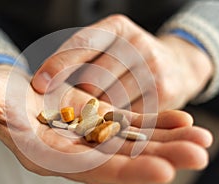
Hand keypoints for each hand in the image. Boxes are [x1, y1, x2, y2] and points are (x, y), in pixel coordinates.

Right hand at [0, 64, 211, 183]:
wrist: (12, 90)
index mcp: (52, 155)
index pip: (91, 170)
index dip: (124, 170)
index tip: (162, 171)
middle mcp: (77, 153)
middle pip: (122, 161)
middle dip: (160, 160)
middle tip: (200, 156)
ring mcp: (93, 138)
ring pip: (135, 144)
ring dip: (169, 142)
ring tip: (202, 139)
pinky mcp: (102, 121)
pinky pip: (134, 126)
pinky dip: (158, 124)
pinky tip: (183, 120)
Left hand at [32, 14, 212, 111]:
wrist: (180, 65)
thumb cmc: (132, 56)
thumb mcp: (111, 45)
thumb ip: (81, 57)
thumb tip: (45, 83)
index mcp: (117, 27)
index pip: (82, 44)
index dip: (58, 65)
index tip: (39, 84)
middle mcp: (136, 45)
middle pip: (91, 78)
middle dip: (76, 97)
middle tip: (71, 108)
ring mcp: (151, 69)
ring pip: (107, 100)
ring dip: (94, 112)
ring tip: (93, 115)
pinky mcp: (162, 93)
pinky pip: (126, 114)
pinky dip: (114, 121)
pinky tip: (112, 121)